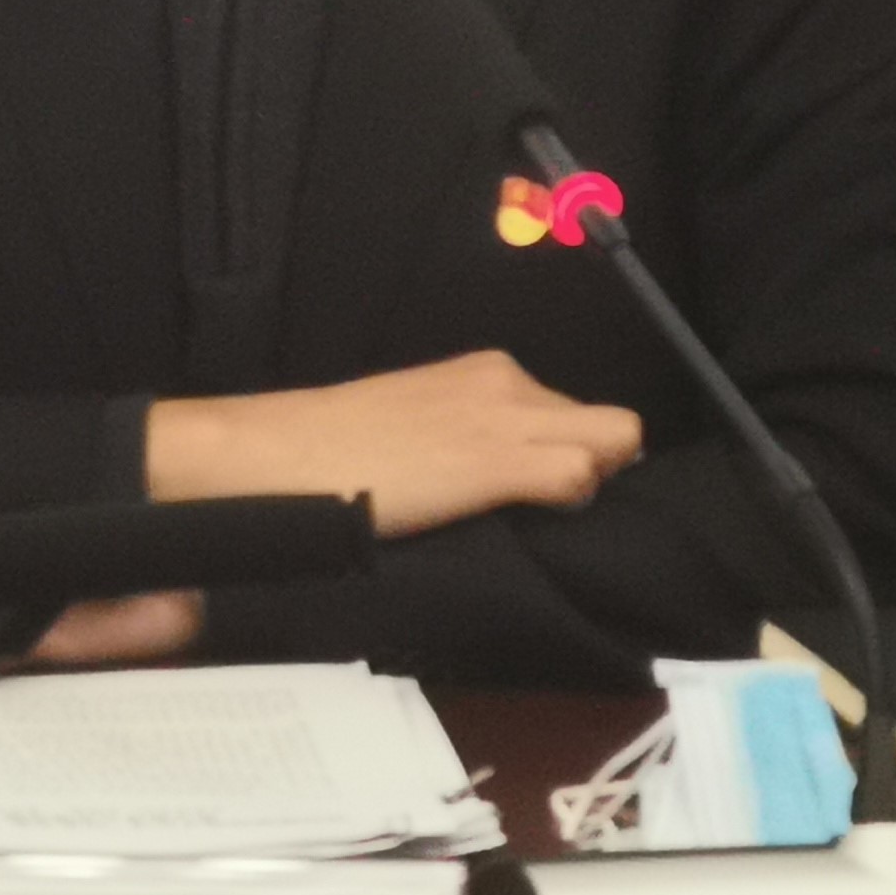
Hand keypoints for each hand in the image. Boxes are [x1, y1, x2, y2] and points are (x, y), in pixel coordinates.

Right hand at [145, 349, 641, 536]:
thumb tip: (506, 467)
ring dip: (589, 486)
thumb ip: (471, 431)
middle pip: (609, 425)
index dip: (578, 454)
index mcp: (487, 371)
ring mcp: (505, 419)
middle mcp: (507, 382)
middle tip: (549, 510)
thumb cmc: (336, 449)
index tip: (551, 490)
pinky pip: (579, 476)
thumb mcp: (419, 422)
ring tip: (531, 519)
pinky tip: (528, 523)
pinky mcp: (496, 462)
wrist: (283, 454)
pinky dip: (572, 502)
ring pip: (612, 443)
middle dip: (597, 468)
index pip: (577, 411)